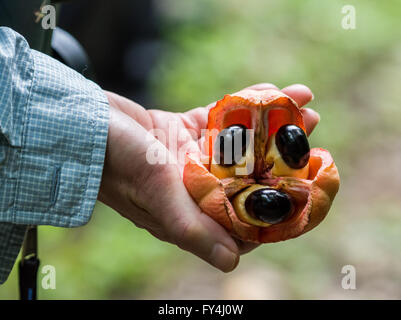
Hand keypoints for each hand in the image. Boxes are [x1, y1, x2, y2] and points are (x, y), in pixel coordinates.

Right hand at [99, 83, 318, 271]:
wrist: (85, 125)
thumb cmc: (117, 165)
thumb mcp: (159, 200)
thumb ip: (194, 231)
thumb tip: (232, 264)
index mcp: (192, 210)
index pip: (246, 214)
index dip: (281, 199)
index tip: (309, 181)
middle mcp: (196, 186)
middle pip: (251, 172)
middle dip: (284, 151)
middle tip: (311, 130)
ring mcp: (192, 157)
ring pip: (241, 142)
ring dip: (272, 123)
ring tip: (302, 104)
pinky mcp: (184, 131)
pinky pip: (221, 119)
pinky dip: (245, 105)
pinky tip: (271, 90)